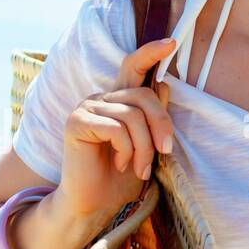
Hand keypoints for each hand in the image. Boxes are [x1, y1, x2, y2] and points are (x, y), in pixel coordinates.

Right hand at [54, 37, 177, 228]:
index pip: (133, 68)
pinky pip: (116, 127)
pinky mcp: (76, 122)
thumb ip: (153, 119)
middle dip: (162, 125)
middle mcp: (101, 99)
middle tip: (166, 152)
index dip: (150, 53)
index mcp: (118, 102)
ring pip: (133, 115)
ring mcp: (86, 108)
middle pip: (144, 96)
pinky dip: (126, 150)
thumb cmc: (121, 179)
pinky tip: (120, 165)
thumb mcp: (147, 148)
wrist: (94, 205)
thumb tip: (164, 85)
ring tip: (139, 168)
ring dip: (144, 147)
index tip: (172, 42)